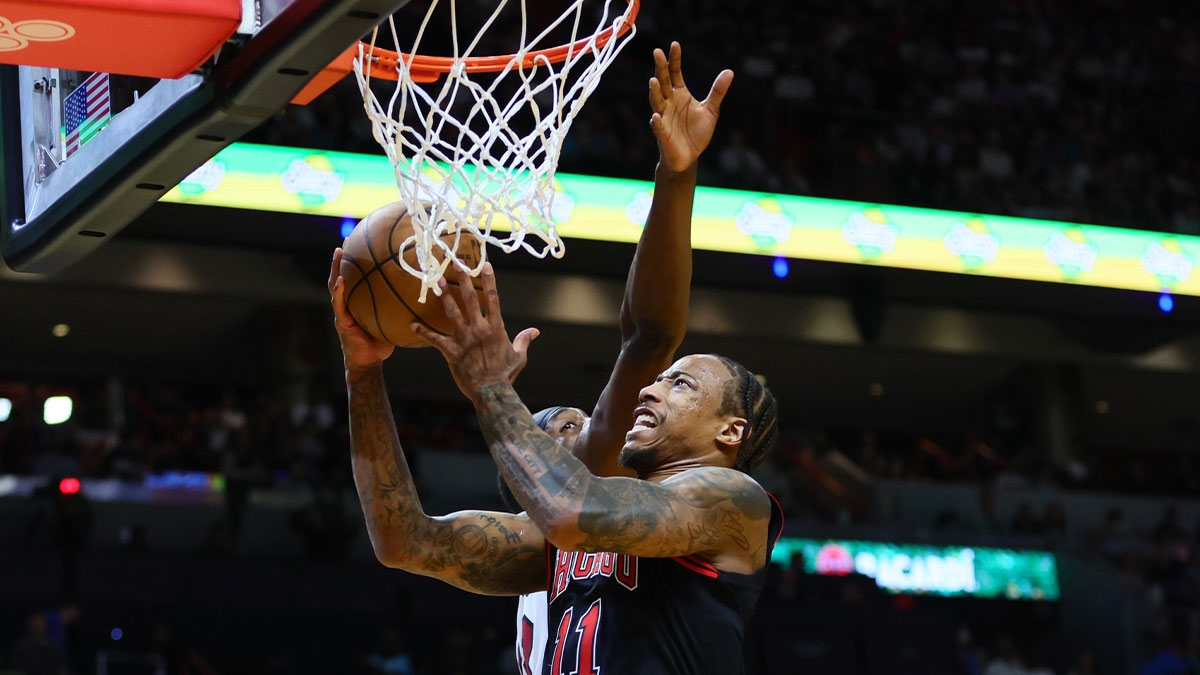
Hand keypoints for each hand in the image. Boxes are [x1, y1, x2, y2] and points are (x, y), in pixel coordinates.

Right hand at [328, 247, 394, 376]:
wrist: (369, 362)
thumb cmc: (382, 341)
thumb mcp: (393, 320)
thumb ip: (401, 307)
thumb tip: (424, 293)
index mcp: (358, 301)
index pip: (357, 277)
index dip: (357, 261)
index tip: (361, 243)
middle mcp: (348, 303)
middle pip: (343, 275)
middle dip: (343, 258)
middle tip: (346, 239)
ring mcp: (342, 311)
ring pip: (335, 285)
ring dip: (336, 268)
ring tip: (338, 252)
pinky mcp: (341, 321)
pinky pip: (339, 303)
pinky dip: (339, 291)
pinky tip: (341, 280)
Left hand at [413, 263, 539, 402]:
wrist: (491, 391)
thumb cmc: (505, 374)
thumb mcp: (519, 356)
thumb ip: (524, 340)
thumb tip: (535, 331)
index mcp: (496, 327)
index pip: (493, 298)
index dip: (489, 280)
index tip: (485, 265)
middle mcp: (479, 328)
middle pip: (470, 299)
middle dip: (463, 280)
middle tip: (456, 264)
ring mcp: (464, 338)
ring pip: (452, 312)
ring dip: (445, 296)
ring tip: (438, 281)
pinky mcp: (451, 350)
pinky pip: (435, 339)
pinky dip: (423, 332)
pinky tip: (412, 325)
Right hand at [648, 42, 733, 172]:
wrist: (689, 157)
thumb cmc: (697, 132)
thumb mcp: (711, 110)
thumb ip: (717, 92)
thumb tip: (730, 71)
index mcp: (680, 94)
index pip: (675, 73)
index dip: (675, 59)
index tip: (675, 44)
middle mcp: (669, 103)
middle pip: (663, 82)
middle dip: (660, 68)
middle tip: (657, 52)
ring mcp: (664, 118)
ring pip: (657, 102)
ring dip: (654, 92)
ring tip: (652, 80)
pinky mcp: (663, 135)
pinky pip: (658, 127)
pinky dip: (657, 122)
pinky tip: (656, 116)